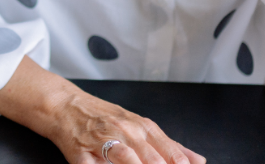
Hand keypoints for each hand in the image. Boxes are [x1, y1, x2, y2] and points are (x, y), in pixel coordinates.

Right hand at [0, 57, 204, 163]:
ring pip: (126, 157)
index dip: (180, 163)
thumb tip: (198, 160)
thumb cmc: (104, 118)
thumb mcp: (140, 126)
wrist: (66, 106)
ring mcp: (103, 141)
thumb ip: (169, 145)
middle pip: (151, 157)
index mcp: (143, 128)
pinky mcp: (81, 153)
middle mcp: (126, 132)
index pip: (169, 151)